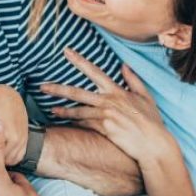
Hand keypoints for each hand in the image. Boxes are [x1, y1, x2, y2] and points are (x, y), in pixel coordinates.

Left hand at [42, 48, 177, 164]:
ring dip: (63, 110)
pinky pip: (85, 124)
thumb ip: (133, 80)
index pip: (94, 71)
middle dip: (58, 89)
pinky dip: (75, 123)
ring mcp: (105, 115)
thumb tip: (124, 66)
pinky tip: (65, 122)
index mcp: (117, 91)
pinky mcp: (104, 129)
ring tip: (51, 109)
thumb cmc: (151, 121)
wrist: (153, 143)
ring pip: (78, 110)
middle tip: (42, 86)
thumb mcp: (145, 97)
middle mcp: (109, 101)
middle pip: (77, 92)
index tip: (66, 52)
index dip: (79, 61)